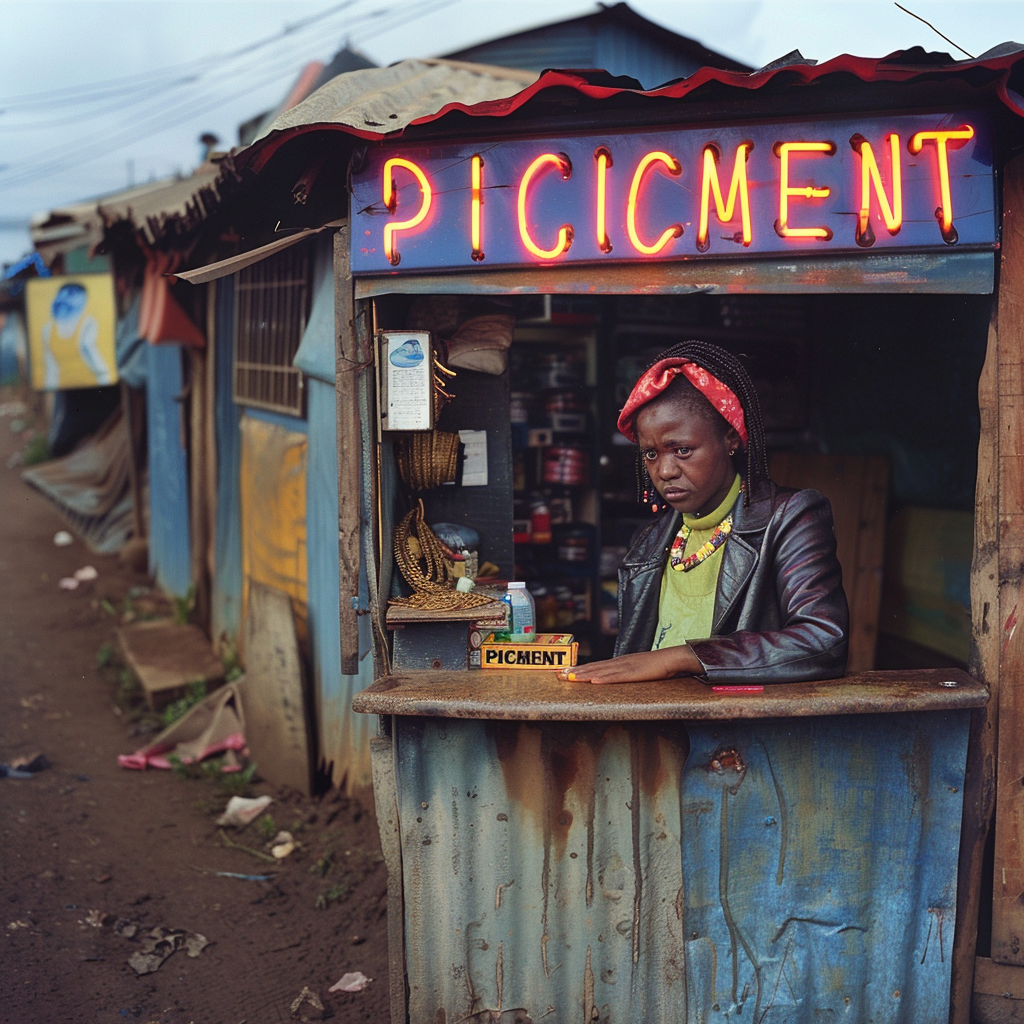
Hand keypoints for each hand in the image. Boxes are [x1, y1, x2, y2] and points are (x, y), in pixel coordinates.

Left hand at [558, 645, 702, 684]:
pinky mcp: (634, 673)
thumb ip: (623, 673)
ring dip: (585, 675)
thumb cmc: (655, 666)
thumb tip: (611, 679)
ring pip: (601, 671)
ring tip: (570, 678)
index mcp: (618, 662)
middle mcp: (618, 662)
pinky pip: (617, 677)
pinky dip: (604, 678)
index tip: (564, 672)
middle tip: (558, 675)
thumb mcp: (635, 669)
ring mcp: (626, 667)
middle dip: (575, 671)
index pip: (595, 665)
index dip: (578, 669)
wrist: (671, 658)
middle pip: (593, 667)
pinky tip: (594, 681)